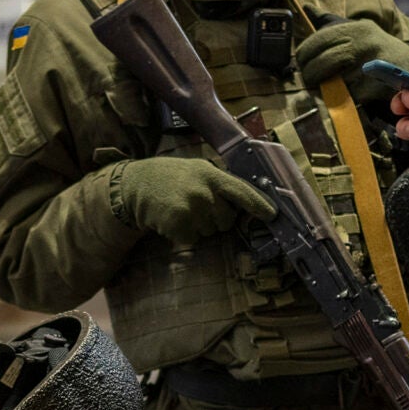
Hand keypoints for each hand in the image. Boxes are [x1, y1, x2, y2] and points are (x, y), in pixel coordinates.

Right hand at [111, 157, 276, 246]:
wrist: (136, 185)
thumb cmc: (171, 178)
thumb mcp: (198, 170)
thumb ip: (220, 183)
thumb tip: (246, 203)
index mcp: (212, 175)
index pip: (242, 192)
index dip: (259, 205)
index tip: (272, 215)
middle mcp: (205, 191)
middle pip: (227, 220)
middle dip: (216, 218)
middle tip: (197, 206)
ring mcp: (192, 209)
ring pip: (210, 231)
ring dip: (198, 226)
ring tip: (182, 210)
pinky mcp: (179, 225)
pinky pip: (193, 239)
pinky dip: (184, 234)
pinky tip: (172, 219)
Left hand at [294, 16, 408, 110]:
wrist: (408, 66)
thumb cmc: (373, 47)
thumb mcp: (355, 29)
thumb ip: (329, 22)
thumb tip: (307, 7)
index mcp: (356, 29)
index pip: (320, 40)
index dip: (304, 53)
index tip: (300, 62)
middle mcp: (363, 43)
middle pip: (323, 61)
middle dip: (310, 73)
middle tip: (307, 78)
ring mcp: (370, 66)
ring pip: (332, 80)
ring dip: (322, 86)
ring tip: (321, 85)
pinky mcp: (373, 86)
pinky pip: (346, 95)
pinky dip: (339, 97)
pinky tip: (340, 94)